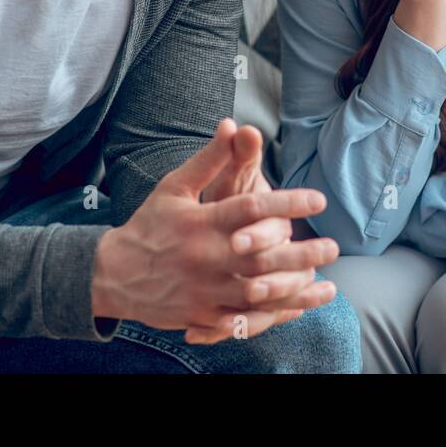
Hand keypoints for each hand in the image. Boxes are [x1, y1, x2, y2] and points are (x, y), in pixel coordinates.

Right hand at [91, 124, 340, 343]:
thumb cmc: (150, 224)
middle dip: (301, 253)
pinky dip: (273, 316)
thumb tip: (234, 126)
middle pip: (262, 257)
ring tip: (328, 285)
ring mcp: (204, 291)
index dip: (288, 204)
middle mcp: (206, 257)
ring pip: (258, 295)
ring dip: (296, 291)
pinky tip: (298, 309)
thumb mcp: (175, 186)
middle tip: (333, 246)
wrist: (112, 274)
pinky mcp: (201, 316)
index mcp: (202, 223)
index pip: (252, 209)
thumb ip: (210, 160)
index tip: (318, 199)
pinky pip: (243, 320)